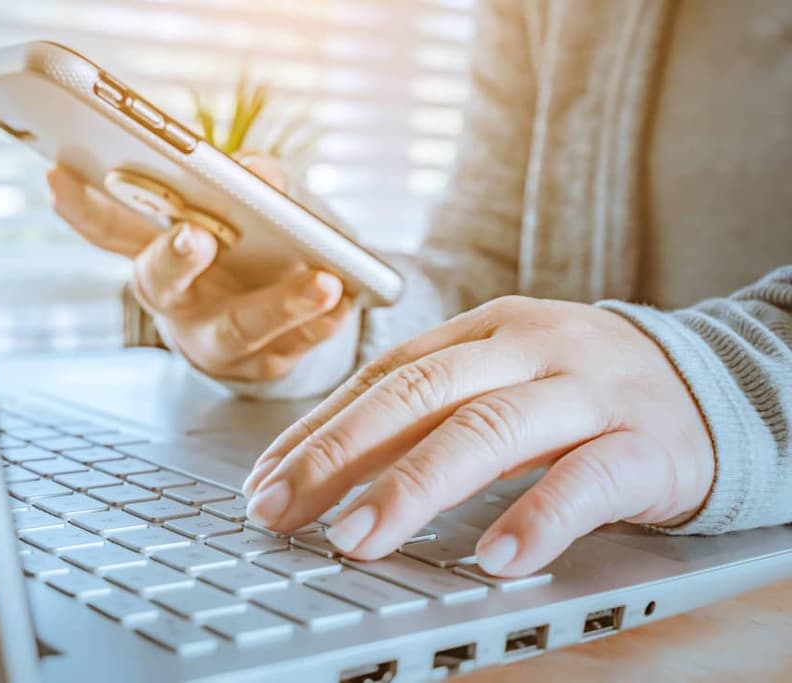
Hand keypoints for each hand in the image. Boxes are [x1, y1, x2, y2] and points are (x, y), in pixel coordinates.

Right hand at [47, 155, 351, 381]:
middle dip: (174, 258)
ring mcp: (218, 340)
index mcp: (157, 253)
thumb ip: (249, 179)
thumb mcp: (249, 203)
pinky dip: (322, 323)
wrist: (293, 309)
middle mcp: (178, 301)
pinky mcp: (264, 365)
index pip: (108, 228)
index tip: (62, 175)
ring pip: (239, 328)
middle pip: (160, 284)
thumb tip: (256, 172)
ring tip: (324, 280)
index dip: (81, 207)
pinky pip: (294, 347)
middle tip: (195, 235)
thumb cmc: (257, 242)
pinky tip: (348, 301)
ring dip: (281, 302)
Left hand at [242, 296, 714, 575]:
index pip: (383, 376)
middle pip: (418, 393)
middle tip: (281, 507)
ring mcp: (586, 391)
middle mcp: (528, 349)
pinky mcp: (645, 443)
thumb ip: (430, 410)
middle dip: (339, 452)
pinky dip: (536, 518)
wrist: (707, 383)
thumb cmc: (579, 388)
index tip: (266, 479)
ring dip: (414, 486)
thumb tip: (331, 464)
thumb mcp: (501, 377)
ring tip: (356, 537)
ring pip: (488, 429)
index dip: (319, 428)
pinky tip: (495, 560)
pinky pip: (586, 480)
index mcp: (483, 331)